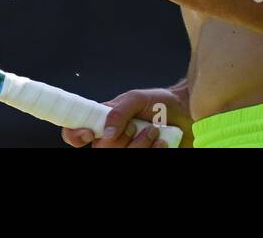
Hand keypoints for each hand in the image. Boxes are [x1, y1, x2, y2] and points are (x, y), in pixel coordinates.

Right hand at [61, 88, 193, 148]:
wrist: (187, 113)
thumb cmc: (161, 103)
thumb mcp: (136, 98)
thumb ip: (118, 111)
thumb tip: (105, 132)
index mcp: (102, 123)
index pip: (75, 134)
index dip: (74, 136)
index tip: (89, 134)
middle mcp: (111, 141)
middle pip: (101, 150)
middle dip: (120, 140)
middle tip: (136, 126)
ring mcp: (128, 152)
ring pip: (123, 159)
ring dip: (141, 146)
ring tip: (155, 132)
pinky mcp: (144, 161)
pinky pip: (141, 164)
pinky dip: (154, 152)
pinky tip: (163, 143)